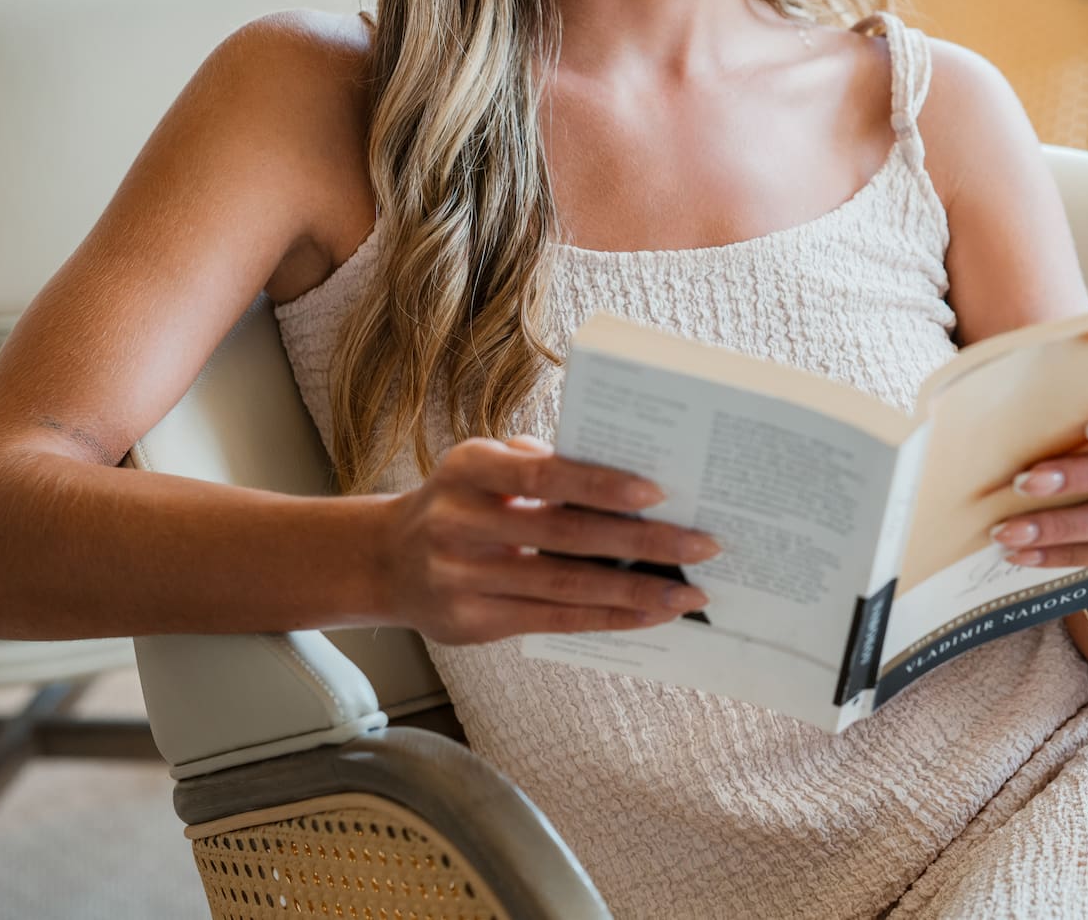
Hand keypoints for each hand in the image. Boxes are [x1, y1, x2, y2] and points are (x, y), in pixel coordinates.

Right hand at [378, 434, 719, 644]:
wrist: (385, 560)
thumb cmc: (462, 501)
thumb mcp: (484, 466)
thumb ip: (541, 463)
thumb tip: (626, 477)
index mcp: (469, 470)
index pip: (544, 475)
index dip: (601, 484)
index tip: (658, 492)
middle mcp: (459, 524)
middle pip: (565, 536)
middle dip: (643, 542)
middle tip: (702, 544)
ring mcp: (461, 579)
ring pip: (565, 586)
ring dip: (635, 591)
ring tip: (688, 592)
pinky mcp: (471, 625)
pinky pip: (552, 620)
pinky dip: (607, 618)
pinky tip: (648, 615)